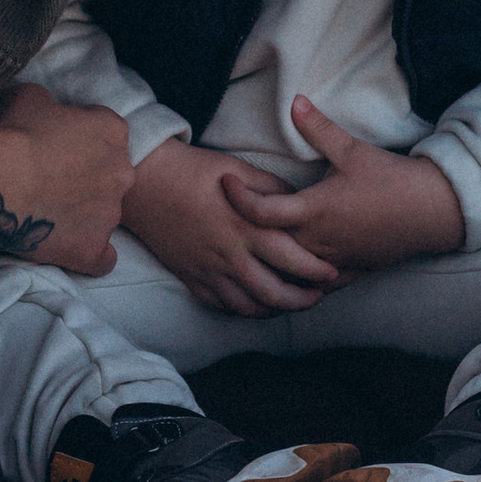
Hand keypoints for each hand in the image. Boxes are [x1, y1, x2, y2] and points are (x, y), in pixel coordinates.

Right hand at [0, 83, 131, 277]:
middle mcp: (122, 171)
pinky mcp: (93, 248)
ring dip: (84, 214)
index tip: (56, 146)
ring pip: (106, 214)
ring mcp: (110, 213)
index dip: (79, 139)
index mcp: (112, 130)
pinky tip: (68, 246)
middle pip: (111, 174)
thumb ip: (53, 105)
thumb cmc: (9, 133)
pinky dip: (89, 254)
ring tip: (48, 214)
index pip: (105, 132)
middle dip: (87, 177)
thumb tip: (50, 112)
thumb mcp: (31, 96)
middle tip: (52, 180)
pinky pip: (103, 259)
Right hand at [120, 136, 343, 315]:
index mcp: (247, 228)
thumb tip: (299, 200)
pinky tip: (254, 304)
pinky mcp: (192, 278)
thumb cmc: (195, 171)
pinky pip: (221, 306)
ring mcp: (210, 271)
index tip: (333, 273)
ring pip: (249, 306)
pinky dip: (242, 310)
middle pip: (275, 293)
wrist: (147, 183)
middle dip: (302, 300)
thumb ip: (272, 189)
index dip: (316, 270)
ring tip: (289, 304)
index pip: (292, 259)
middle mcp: (231, 255)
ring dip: (274, 310)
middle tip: (318, 297)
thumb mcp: (240, 171)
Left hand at [222, 96, 465, 277]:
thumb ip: (319, 129)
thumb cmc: (393, 179)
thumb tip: (296, 101)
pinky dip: (301, 280)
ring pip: (290, 271)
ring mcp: (334, 259)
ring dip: (270, 263)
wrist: (433, 211)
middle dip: (246, 234)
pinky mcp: (352, 270)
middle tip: (224, 220)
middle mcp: (319, 240)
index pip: (263, 210)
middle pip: (268, 246)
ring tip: (248, 254)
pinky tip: (291, 276)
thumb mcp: (353, 150)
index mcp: (315, 209)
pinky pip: (317, 283)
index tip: (226, 182)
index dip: (239, 197)